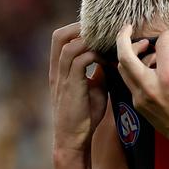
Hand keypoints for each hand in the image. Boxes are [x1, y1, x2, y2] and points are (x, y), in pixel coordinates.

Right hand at [49, 23, 106, 151]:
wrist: (73, 139)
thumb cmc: (84, 116)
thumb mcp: (94, 89)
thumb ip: (98, 72)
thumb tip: (111, 59)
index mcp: (60, 69)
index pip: (61, 38)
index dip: (78, 29)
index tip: (99, 31)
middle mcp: (57, 70)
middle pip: (59, 36)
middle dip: (80, 28)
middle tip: (102, 32)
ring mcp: (62, 78)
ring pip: (69, 45)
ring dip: (90, 41)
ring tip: (107, 45)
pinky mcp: (71, 87)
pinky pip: (80, 61)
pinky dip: (94, 56)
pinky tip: (107, 62)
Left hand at [115, 25, 168, 144]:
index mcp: (168, 78)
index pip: (161, 47)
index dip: (166, 36)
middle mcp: (150, 87)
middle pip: (125, 56)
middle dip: (123, 38)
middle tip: (129, 29)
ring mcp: (140, 96)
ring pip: (123, 68)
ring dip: (130, 54)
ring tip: (148, 52)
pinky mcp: (137, 103)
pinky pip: (130, 80)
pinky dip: (135, 69)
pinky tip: (149, 68)